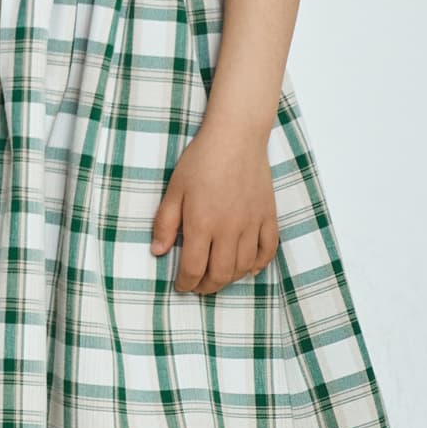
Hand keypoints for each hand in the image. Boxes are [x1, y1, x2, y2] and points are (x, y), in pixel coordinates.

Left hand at [152, 124, 281, 295]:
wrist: (235, 140)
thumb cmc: (199, 162)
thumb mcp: (173, 190)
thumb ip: (165, 223)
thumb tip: (158, 252)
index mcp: (202, 224)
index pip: (194, 267)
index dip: (186, 282)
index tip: (180, 286)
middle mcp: (230, 230)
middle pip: (221, 273)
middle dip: (207, 286)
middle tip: (197, 287)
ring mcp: (252, 225)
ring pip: (244, 266)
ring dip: (230, 278)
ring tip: (217, 279)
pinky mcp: (269, 218)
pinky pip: (268, 250)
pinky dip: (258, 265)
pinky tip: (248, 269)